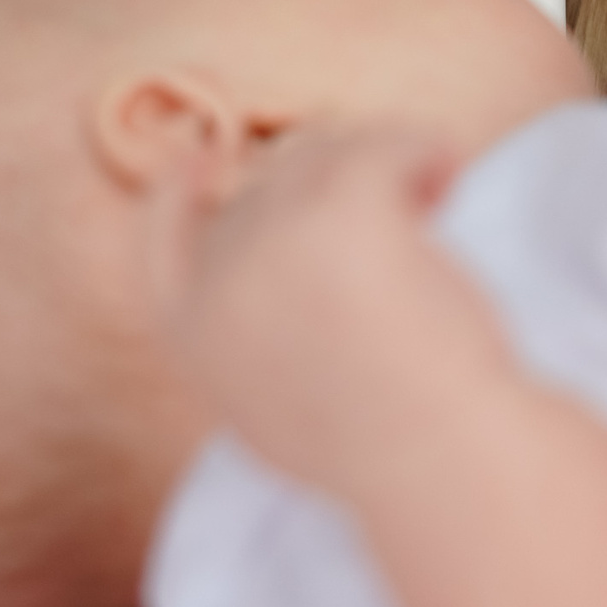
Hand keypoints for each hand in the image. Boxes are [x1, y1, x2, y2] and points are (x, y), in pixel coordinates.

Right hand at [151, 125, 521, 499]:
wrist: (441, 462)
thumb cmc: (390, 450)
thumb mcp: (283, 413)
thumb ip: (255, 345)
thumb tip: (274, 278)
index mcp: (196, 335)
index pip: (160, 240)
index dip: (174, 193)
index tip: (196, 157)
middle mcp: (221, 279)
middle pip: (270, 185)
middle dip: (338, 183)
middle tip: (411, 203)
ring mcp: (275, 238)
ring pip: (327, 153)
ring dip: (388, 162)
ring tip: (437, 194)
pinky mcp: (339, 210)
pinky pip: (384, 144)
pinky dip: (425, 149)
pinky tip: (447, 174)